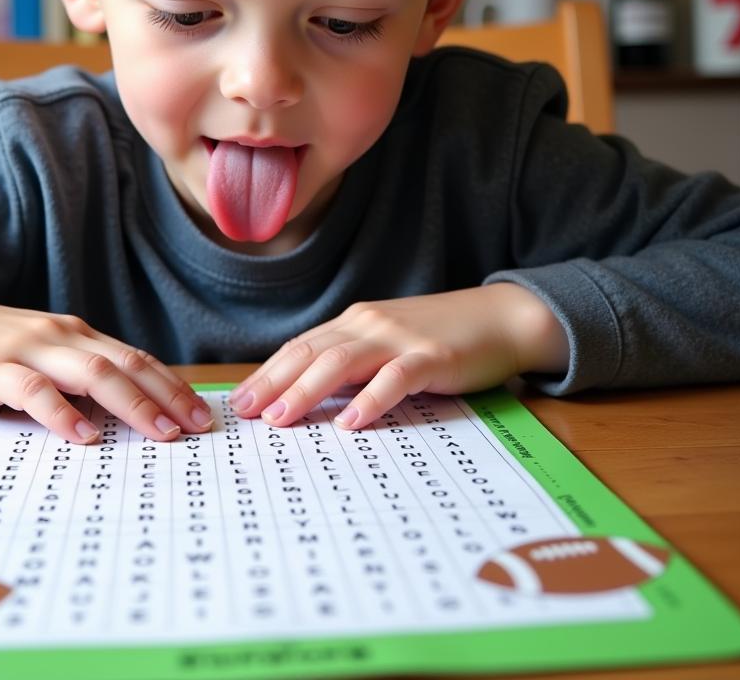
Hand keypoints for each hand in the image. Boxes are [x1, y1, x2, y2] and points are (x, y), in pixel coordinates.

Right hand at [0, 297, 213, 443]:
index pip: (136, 358)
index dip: (172, 385)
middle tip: (198, 427)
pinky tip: (83, 437)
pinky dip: (61, 412)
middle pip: (125, 363)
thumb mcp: (42, 356)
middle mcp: (61, 336)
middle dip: (166, 395)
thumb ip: (77, 377)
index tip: (204, 413)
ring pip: (91, 372)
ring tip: (161, 432)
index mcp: (77, 335)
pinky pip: (33, 390)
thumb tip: (124, 413)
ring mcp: (28, 349)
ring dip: (131, 403)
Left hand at [228, 283, 568, 430]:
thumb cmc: (440, 338)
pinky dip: (371, 399)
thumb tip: (308, 396)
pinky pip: (396, 378)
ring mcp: (399, 339)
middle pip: (310, 353)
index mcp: (354, 324)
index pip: (300, 348)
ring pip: (342, 362)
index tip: (239, 400)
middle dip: (273, 382)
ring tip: (281, 418)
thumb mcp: (388, 345)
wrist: (500, 317)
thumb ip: (353, 365)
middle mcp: (369, 325)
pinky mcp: (432, 357)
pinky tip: (352, 422)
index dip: (267, 373)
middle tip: (245, 412)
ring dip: (307, 390)